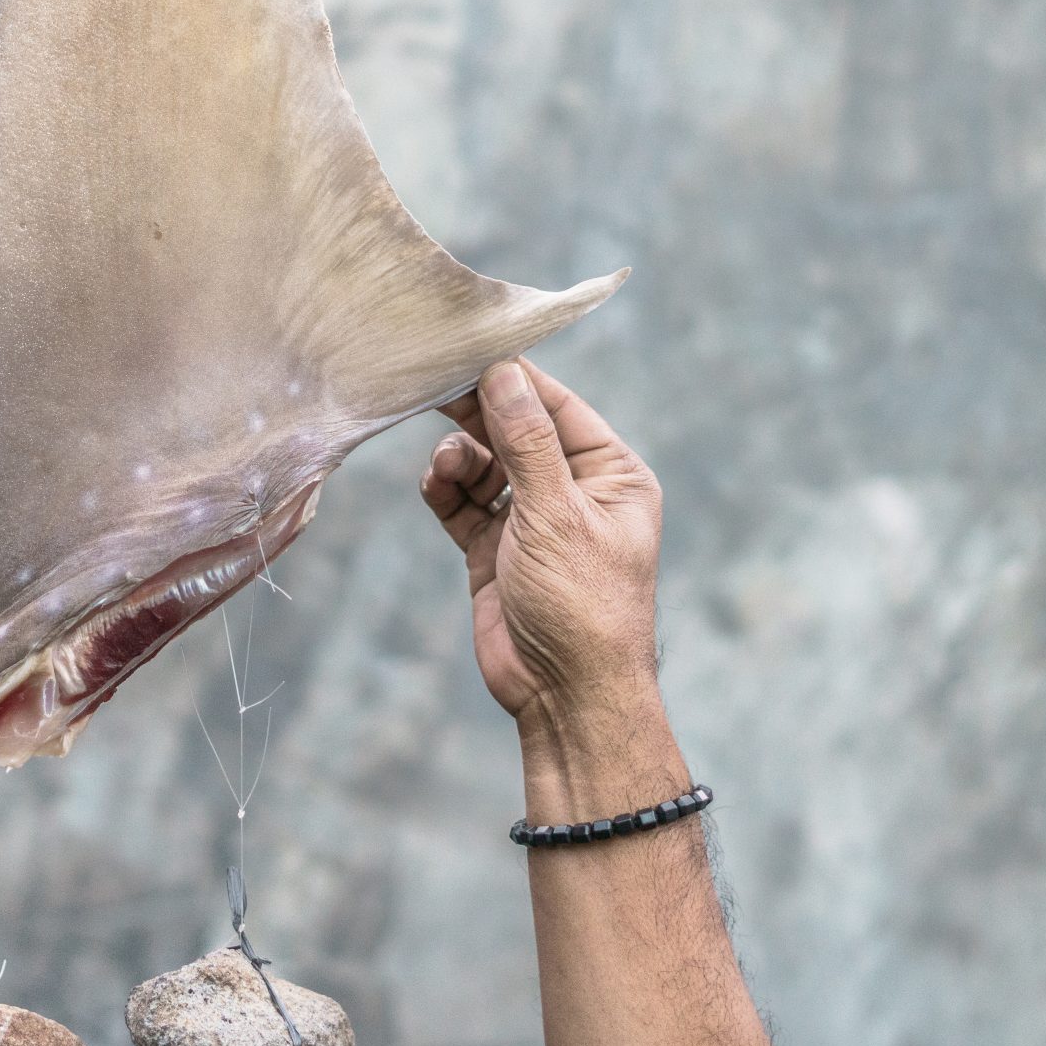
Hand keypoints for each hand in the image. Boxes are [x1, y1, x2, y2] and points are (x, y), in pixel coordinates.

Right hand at [420, 360, 663, 728]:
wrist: (563, 696)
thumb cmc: (583, 605)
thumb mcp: (557, 514)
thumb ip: (528, 442)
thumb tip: (505, 373)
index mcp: (612, 475)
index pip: (558, 407)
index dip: (514, 378)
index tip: (468, 349)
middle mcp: (574, 492)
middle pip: (516, 430)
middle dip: (477, 413)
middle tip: (432, 387)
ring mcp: (532, 522)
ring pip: (485, 464)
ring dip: (459, 457)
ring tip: (445, 466)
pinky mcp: (496, 551)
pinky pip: (464, 502)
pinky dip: (447, 489)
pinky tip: (437, 485)